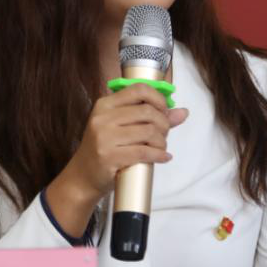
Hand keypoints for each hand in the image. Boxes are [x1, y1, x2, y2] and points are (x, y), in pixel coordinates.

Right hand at [64, 82, 188, 202]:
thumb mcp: (122, 128)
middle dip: (163, 124)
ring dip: (162, 141)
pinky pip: (144, 152)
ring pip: (148, 132)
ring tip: (161, 147)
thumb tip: (183, 112)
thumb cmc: (106, 149)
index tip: (164, 111)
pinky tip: (163, 157)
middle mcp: (103, 118)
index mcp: (105, 104)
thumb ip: (152, 118)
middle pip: (147, 111)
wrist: (82, 177)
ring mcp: (105, 137)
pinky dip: (159, 155)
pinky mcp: (109, 157)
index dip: (158, 99)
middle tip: (164, 134)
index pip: (138, 89)